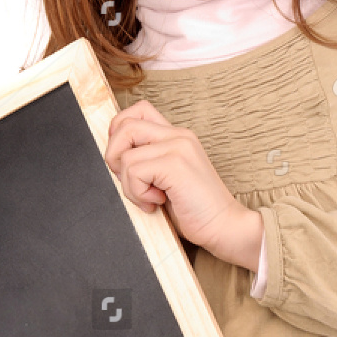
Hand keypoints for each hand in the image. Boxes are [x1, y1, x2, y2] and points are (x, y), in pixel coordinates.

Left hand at [104, 101, 263, 269]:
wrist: (224, 226)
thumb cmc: (193, 209)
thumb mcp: (165, 178)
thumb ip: (147, 161)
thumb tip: (113, 157)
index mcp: (177, 136)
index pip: (138, 110)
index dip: (119, 131)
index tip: (124, 161)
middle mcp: (178, 135)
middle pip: (124, 126)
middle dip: (114, 158)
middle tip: (132, 182)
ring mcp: (178, 147)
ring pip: (125, 156)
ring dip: (129, 185)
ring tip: (150, 198)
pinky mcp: (175, 164)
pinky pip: (134, 171)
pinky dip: (138, 193)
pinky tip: (157, 202)